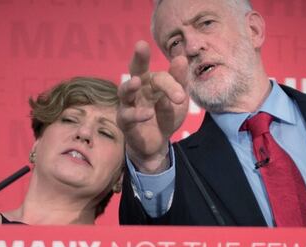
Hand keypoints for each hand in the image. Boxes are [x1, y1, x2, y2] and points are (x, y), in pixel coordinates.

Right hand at [117, 40, 188, 172]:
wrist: (158, 142)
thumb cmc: (166, 115)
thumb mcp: (177, 100)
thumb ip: (179, 81)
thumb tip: (181, 57)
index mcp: (151, 82)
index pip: (161, 76)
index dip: (172, 83)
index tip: (181, 96)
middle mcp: (137, 89)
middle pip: (135, 70)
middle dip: (138, 58)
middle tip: (141, 45)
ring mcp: (128, 104)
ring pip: (124, 91)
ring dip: (129, 86)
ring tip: (136, 82)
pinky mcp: (124, 121)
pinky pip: (128, 115)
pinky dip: (137, 114)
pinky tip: (148, 113)